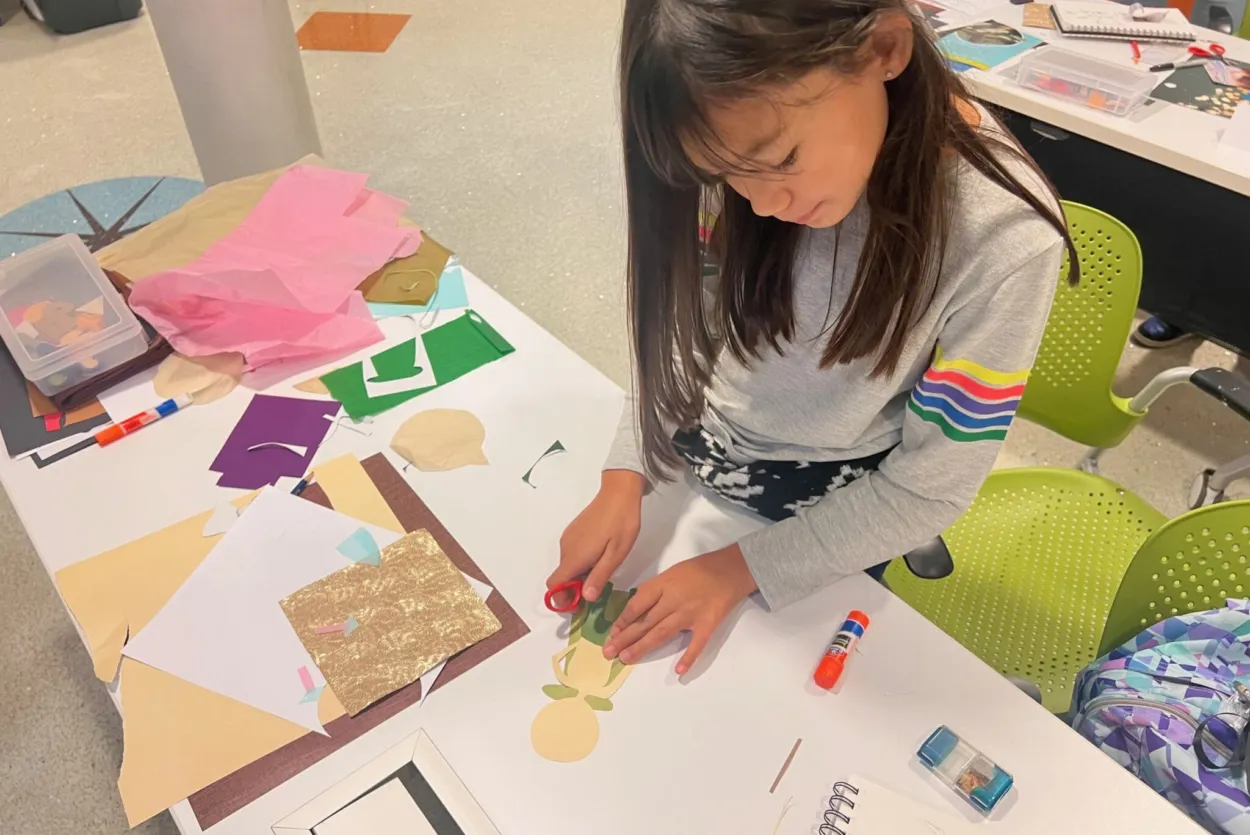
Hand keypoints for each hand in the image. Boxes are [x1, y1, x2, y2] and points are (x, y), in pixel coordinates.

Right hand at [547, 470, 644, 605]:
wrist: (619, 492)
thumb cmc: (621, 524)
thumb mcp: (616, 555)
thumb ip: (599, 577)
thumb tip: (585, 598)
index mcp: (574, 557)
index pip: (554, 585)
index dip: (562, 599)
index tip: (580, 605)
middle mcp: (566, 549)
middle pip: (560, 578)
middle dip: (573, 590)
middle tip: (595, 593)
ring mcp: (568, 539)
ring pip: (567, 566)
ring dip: (578, 577)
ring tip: (601, 576)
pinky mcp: (573, 532)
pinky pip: (571, 555)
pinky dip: (580, 564)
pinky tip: (599, 560)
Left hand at [602, 544, 756, 675]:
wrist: (732, 568)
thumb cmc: (699, 569)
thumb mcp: (671, 572)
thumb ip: (655, 591)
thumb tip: (635, 610)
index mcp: (663, 585)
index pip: (637, 605)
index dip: (622, 621)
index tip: (611, 634)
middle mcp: (673, 600)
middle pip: (645, 622)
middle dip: (625, 638)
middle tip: (609, 653)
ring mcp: (690, 614)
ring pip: (662, 634)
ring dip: (643, 647)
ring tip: (626, 658)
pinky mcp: (707, 624)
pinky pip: (697, 644)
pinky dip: (689, 658)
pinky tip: (679, 671)